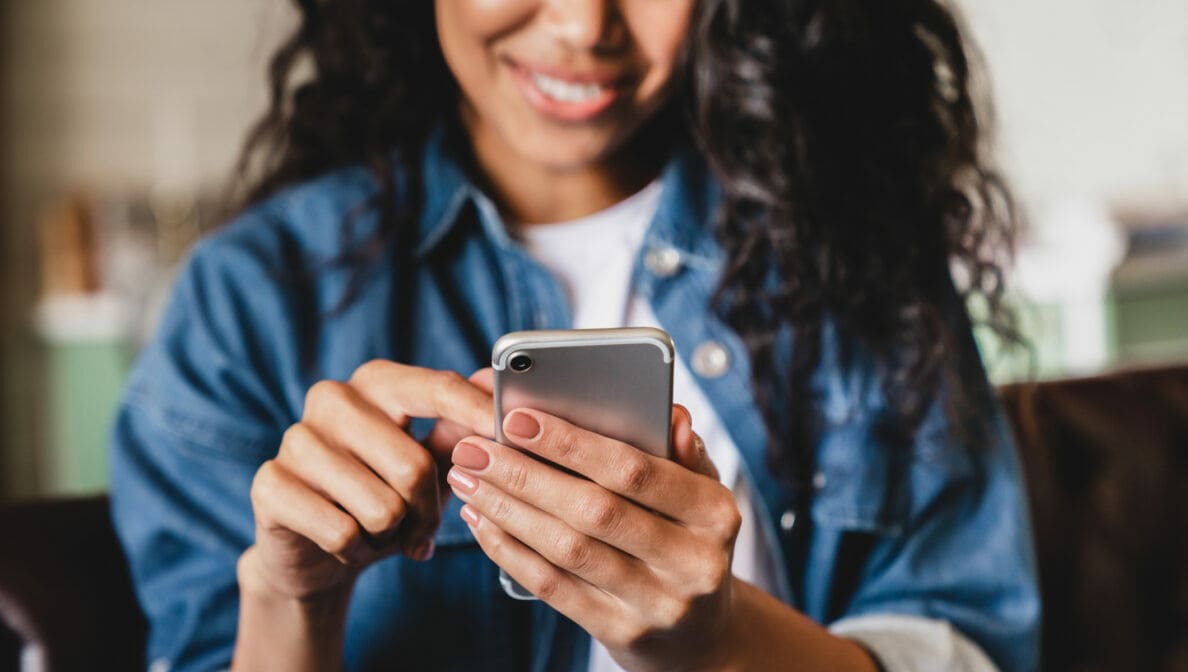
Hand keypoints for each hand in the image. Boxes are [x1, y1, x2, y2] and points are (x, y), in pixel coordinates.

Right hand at [241, 362, 494, 599]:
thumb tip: (495, 386)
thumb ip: (460, 429)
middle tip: (422, 528)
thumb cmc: (383, 495)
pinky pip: (342, 532)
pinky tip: (347, 543)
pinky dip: (356, 550)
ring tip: (379, 531)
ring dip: (391, 535)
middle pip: (413, 465)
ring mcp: (296, 438)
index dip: (476, 413)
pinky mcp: (270, 483)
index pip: (436, 388)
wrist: (315, 551)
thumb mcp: (429, 463)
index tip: (508, 433)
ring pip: (381, 507)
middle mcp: (332, 398)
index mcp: (377, 382)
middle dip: (428, 511)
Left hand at [447, 405, 741, 671]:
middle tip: (474, 449)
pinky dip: (510, 551)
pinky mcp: (622, 633)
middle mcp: (693, 562)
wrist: (701, 634)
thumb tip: (671, 415)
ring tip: (468, 479)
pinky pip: (554, 587)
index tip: (517, 418)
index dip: (572, 443)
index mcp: (716, 513)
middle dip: (525, 475)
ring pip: (568, 550)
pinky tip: (483, 522)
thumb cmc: (688, 540)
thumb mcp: (701, 495)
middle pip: (594, 511)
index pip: (637, 471)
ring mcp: (658, 604)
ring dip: (508, 510)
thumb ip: (682, 452)